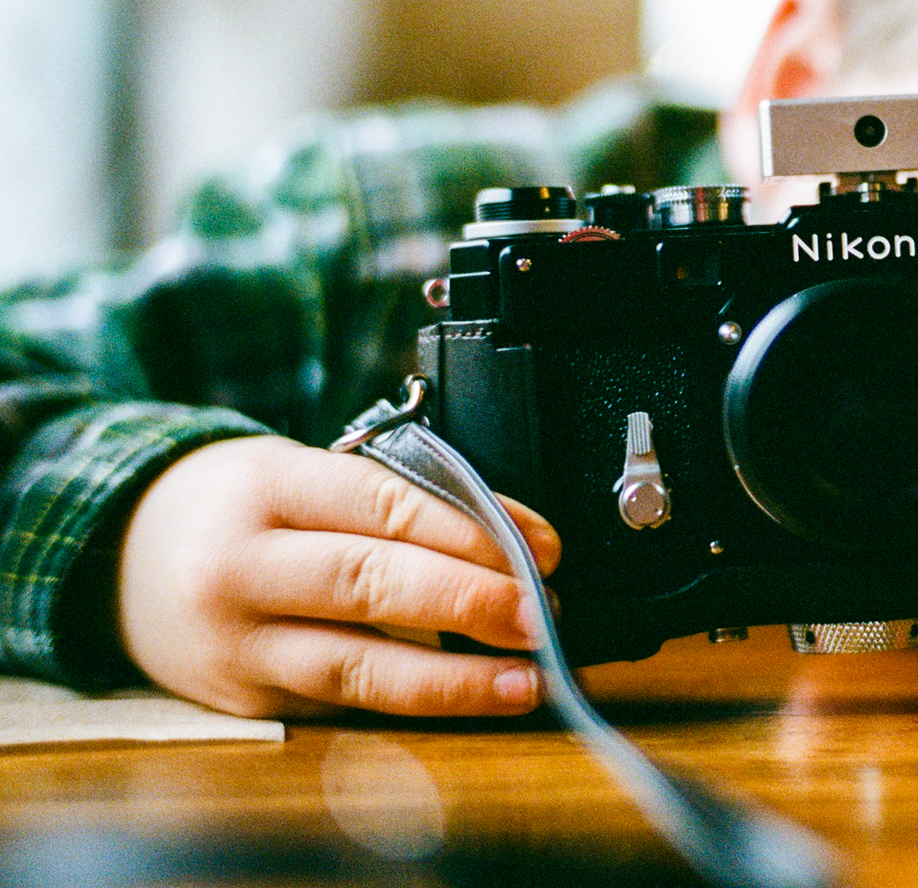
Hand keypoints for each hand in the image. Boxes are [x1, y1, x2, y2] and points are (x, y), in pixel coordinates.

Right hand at [118, 435, 561, 718]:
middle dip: (469, 601)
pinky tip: (465, 698)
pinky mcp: (241, 699)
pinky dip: (411, 701)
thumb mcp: (299, 470)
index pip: (384, 503)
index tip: (542, 549)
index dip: (472, 529)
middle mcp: (241, 564)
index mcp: (267, 486)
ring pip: (356, 666)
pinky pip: (339, 702)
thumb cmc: (242, 504)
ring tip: (526, 678)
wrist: (120, 556)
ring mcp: (236, 641)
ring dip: (453, 679)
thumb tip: (509, 539)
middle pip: (370, 582)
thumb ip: (388, 497)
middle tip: (541, 615)